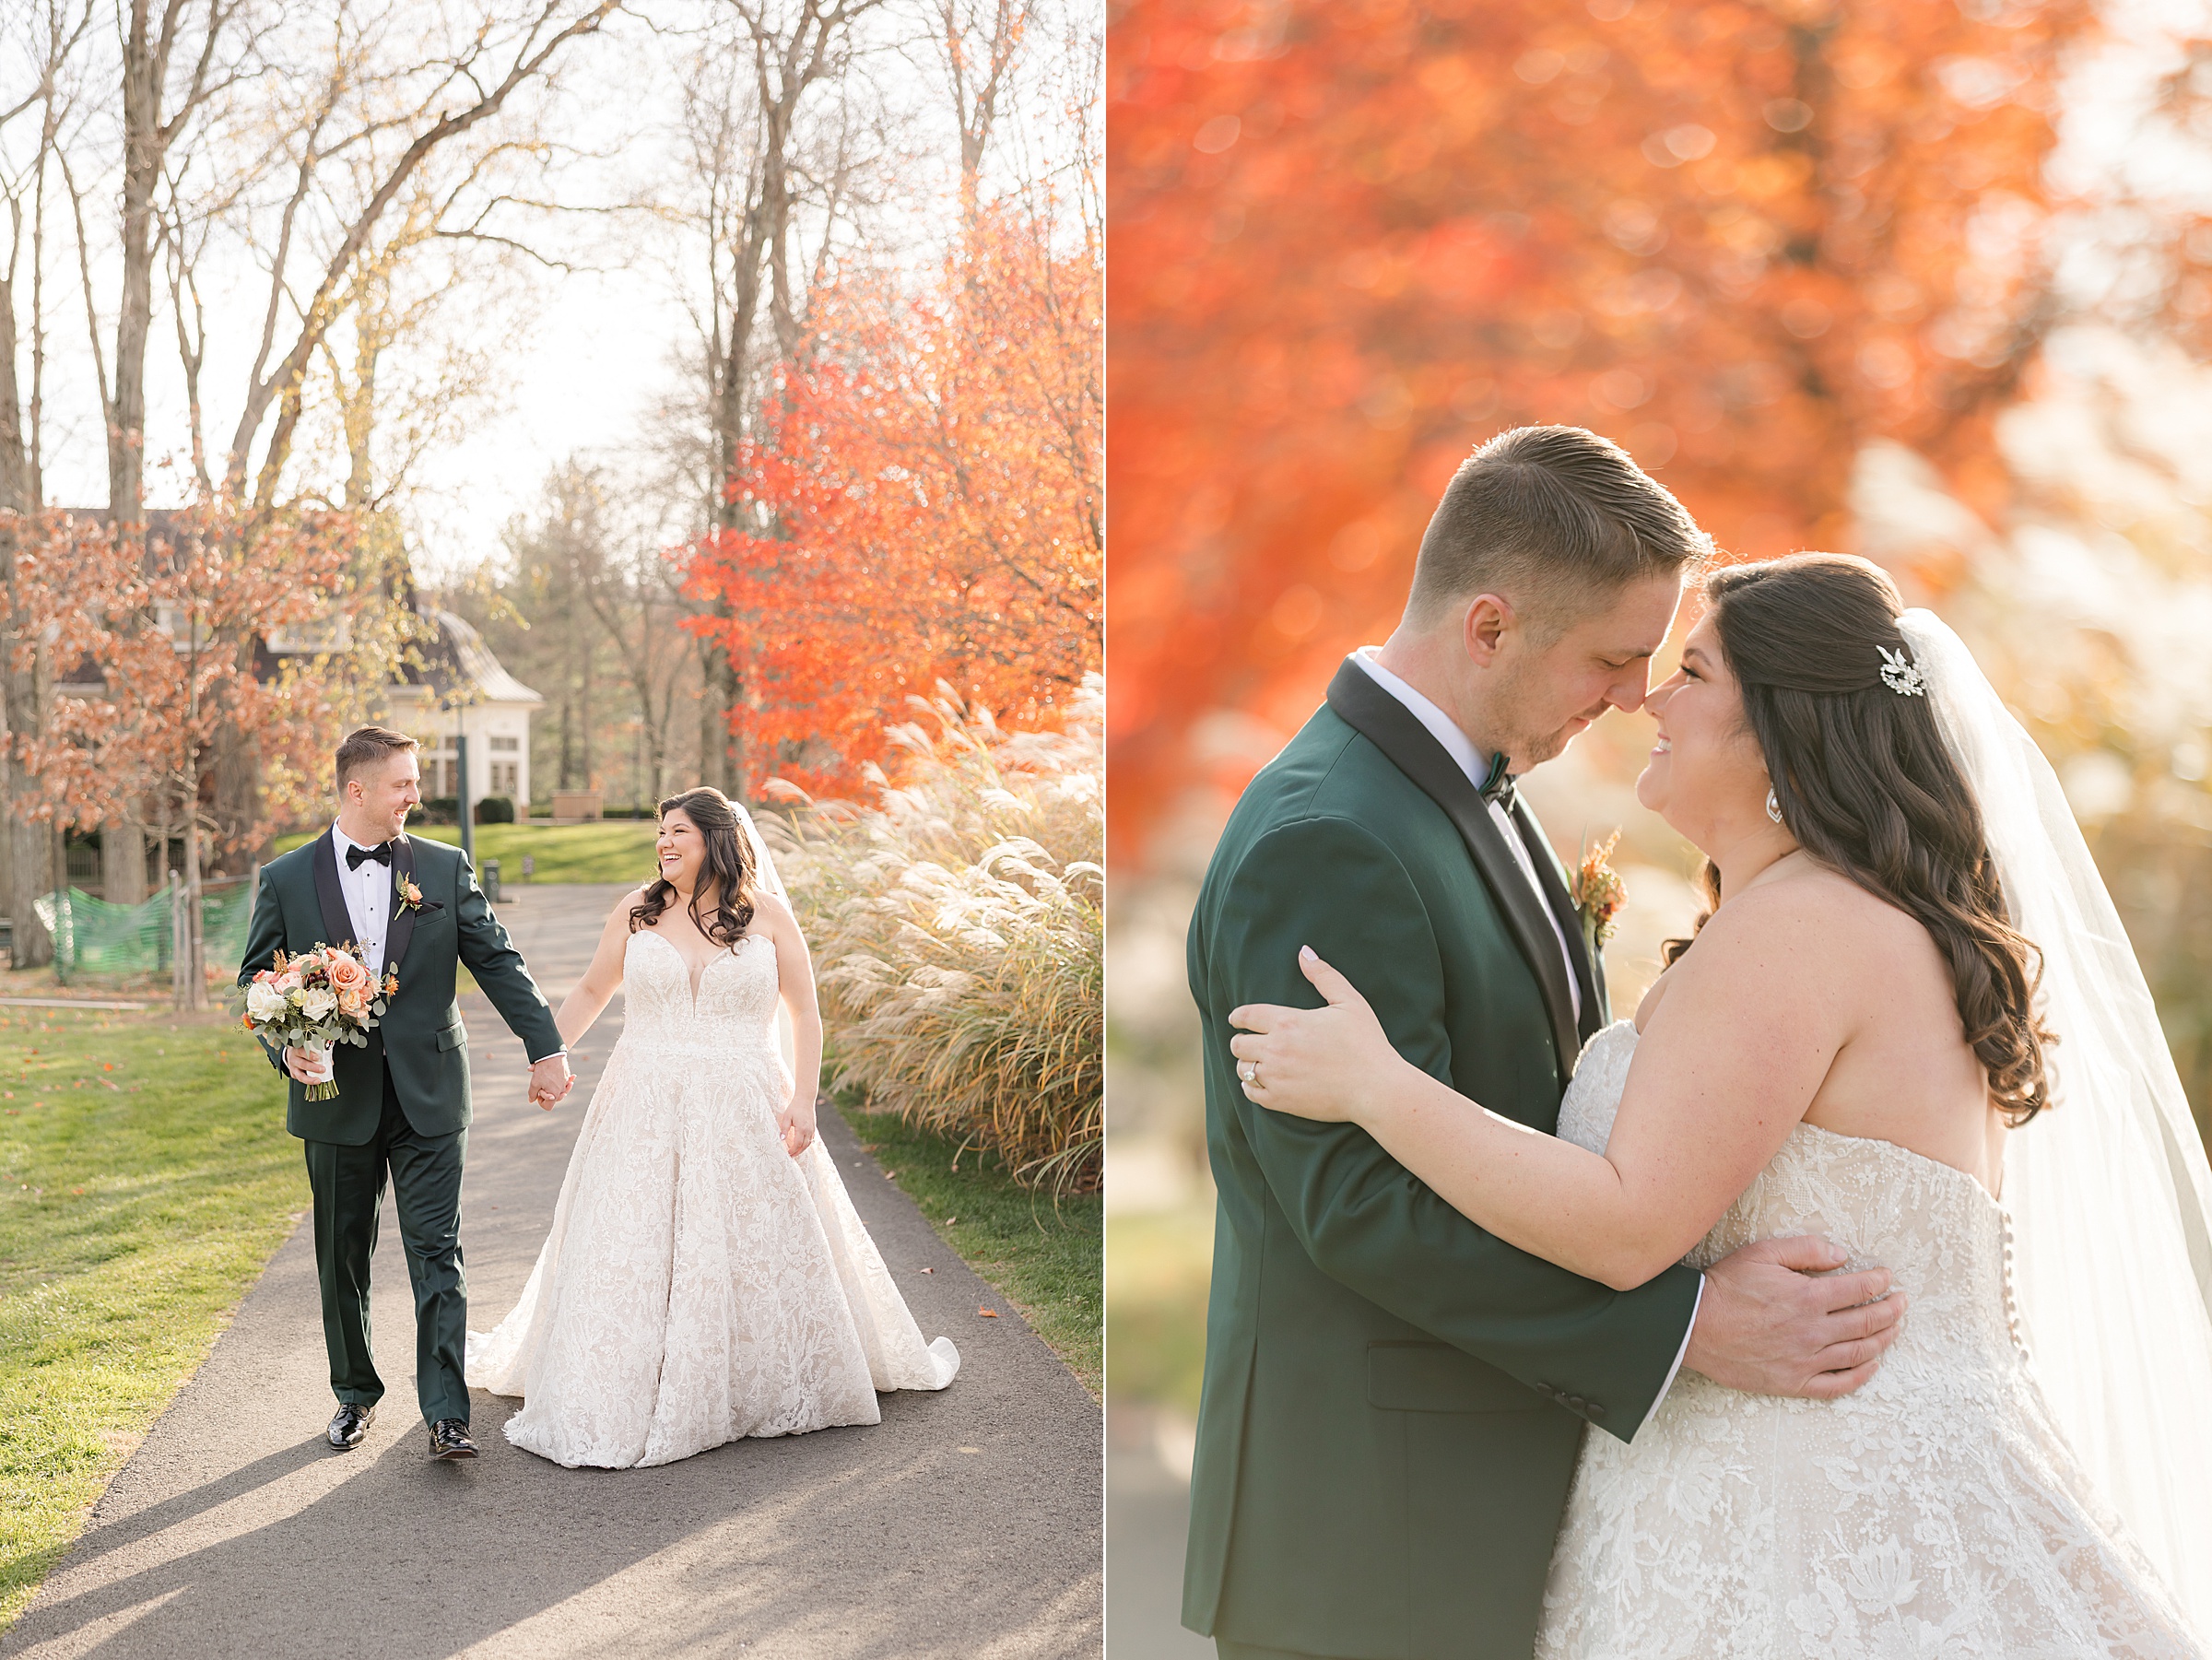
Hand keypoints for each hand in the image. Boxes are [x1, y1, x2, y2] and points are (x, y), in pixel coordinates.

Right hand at [284, 1046, 332, 1084]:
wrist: (292, 1053)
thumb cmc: (303, 1050)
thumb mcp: (309, 1048)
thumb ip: (319, 1053)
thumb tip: (330, 1062)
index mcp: (297, 1050)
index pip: (302, 1052)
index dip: (310, 1055)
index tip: (317, 1058)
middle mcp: (293, 1059)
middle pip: (302, 1064)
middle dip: (313, 1068)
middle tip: (322, 1069)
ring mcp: (292, 1068)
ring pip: (300, 1075)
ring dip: (310, 1079)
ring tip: (318, 1080)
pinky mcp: (293, 1074)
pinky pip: (299, 1079)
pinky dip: (307, 1081)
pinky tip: (313, 1081)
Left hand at [528, 1053, 572, 1110]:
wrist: (552, 1055)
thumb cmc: (543, 1070)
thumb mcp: (534, 1083)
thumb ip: (532, 1094)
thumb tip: (531, 1100)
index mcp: (554, 1094)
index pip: (548, 1107)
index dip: (541, 1102)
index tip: (538, 1093)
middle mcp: (562, 1090)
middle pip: (554, 1099)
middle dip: (547, 1094)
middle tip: (541, 1086)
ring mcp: (565, 1083)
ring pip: (559, 1091)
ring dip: (553, 1088)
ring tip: (546, 1081)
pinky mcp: (567, 1076)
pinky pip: (564, 1083)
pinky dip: (560, 1081)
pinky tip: (555, 1077)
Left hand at [777, 1090, 816, 1157]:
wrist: (805, 1099)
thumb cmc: (795, 1107)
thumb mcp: (787, 1117)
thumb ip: (784, 1128)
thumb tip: (781, 1139)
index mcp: (802, 1128)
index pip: (797, 1144)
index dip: (792, 1150)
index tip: (787, 1153)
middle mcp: (809, 1130)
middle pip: (804, 1146)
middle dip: (797, 1152)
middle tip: (791, 1156)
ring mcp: (812, 1129)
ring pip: (809, 1143)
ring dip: (802, 1149)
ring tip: (795, 1152)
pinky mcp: (813, 1127)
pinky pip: (811, 1139)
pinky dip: (806, 1144)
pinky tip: (801, 1145)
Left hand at [1227, 946, 1395, 1122]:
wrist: (1375, 1089)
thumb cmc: (1366, 1043)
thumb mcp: (1349, 1002)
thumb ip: (1324, 975)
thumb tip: (1304, 952)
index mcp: (1288, 1021)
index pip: (1246, 1015)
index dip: (1238, 1016)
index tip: (1236, 1019)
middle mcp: (1276, 1048)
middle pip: (1238, 1043)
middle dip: (1241, 1040)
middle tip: (1249, 1042)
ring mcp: (1276, 1076)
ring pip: (1242, 1068)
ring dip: (1246, 1064)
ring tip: (1257, 1062)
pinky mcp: (1280, 1101)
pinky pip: (1250, 1093)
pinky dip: (1251, 1087)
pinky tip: (1260, 1083)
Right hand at [1686, 1235, 1906, 1398]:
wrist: (1695, 1325)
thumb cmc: (1727, 1287)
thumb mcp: (1763, 1253)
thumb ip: (1806, 1250)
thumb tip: (1841, 1256)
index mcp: (1808, 1297)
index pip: (1859, 1290)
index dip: (1879, 1282)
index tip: (1887, 1278)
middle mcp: (1813, 1331)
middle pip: (1867, 1322)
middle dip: (1891, 1311)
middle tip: (1901, 1303)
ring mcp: (1806, 1360)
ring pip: (1860, 1353)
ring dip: (1884, 1340)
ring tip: (1893, 1330)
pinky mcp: (1794, 1382)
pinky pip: (1839, 1384)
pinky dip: (1861, 1375)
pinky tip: (1872, 1364)